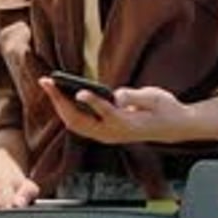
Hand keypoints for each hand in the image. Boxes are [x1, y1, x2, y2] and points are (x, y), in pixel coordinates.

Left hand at [39, 78, 188, 144]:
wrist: (171, 127)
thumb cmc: (164, 109)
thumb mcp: (155, 98)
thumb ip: (135, 97)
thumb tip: (118, 95)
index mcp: (126, 123)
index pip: (106, 113)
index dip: (92, 102)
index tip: (80, 90)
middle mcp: (112, 133)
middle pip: (79, 120)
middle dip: (60, 101)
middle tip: (46, 81)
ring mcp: (105, 136)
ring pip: (74, 123)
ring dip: (58, 104)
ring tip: (47, 84)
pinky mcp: (102, 133)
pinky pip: (78, 123)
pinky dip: (65, 109)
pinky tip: (58, 94)